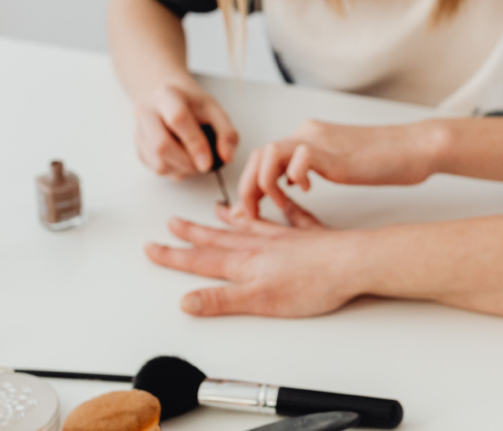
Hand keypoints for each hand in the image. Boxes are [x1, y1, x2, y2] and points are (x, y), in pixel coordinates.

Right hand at [133, 80, 237, 178]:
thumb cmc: (193, 106)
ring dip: (183, 169)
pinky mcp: (138, 149)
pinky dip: (175, 171)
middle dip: (187, 162)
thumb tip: (227, 156)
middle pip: (161, 145)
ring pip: (158, 162)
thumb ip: (226, 133)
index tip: (208, 162)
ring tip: (196, 160)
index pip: (178, 119)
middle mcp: (146, 111)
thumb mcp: (216, 111)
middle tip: (204, 166)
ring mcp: (139, 131)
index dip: (195, 144)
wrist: (170, 102)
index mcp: (167, 95)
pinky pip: (156, 169)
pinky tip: (184, 160)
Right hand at [144, 202, 366, 316]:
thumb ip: (221, 299)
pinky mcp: (309, 235)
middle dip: (193, 233)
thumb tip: (187, 301)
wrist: (351, 263)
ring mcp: (284, 237)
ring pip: (249, 224)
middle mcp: (261, 245)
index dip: (174, 256)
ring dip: (230, 218)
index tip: (152, 248)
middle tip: (172, 223)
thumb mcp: (259, 300)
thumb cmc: (311, 283)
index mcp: (246, 262)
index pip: (202, 260)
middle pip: (219, 239)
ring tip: (215, 209)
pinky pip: (291, 216)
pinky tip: (281, 200)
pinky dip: (283, 208)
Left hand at [237, 119, 443, 218]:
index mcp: (307, 136)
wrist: (413, 147)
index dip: (251, 182)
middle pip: (259, 154)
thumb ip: (310, 168)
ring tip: (277, 205)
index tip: (250, 209)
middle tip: (250, 214)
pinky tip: (309, 190)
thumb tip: (287, 183)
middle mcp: (308, 133)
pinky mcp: (333, 153)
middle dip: (249, 187)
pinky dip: (295, 178)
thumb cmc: (382, 159)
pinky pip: (298, 160)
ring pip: (270, 154)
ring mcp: (319, 141)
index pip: (264, 155)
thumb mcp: (335, 164)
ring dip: (265, 184)